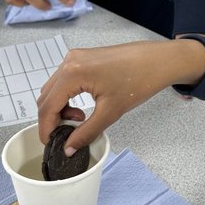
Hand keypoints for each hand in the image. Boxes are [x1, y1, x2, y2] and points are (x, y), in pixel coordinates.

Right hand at [36, 39, 204, 150]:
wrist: (158, 60)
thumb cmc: (139, 80)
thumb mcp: (110, 112)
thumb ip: (86, 132)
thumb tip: (69, 147)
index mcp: (72, 73)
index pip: (48, 106)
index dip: (46, 128)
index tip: (50, 143)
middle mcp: (69, 61)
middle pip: (46, 96)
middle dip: (52, 118)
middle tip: (67, 134)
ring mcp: (75, 57)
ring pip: (54, 88)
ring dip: (60, 107)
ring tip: (80, 120)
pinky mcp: (83, 58)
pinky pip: (64, 80)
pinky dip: (67, 96)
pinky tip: (82, 106)